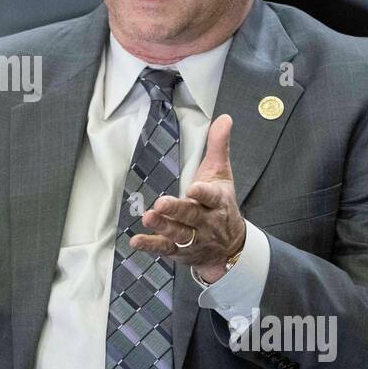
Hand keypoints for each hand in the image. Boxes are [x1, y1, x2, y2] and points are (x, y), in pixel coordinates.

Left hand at [129, 114, 245, 283]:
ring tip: (148, 217)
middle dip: (177, 210)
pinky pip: (164, 248)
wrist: (230, 247)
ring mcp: (192, 237)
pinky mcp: (178, 250)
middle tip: (162, 204)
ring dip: (162, 226)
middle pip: (191, 215)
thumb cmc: (221, 205)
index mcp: (216, 201)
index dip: (203, 193)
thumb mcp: (222, 174)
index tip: (194, 189)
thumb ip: (218, 146)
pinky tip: (137, 241)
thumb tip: (224, 118)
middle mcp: (205, 221)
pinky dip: (150, 245)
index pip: (211, 196)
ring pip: (178, 233)